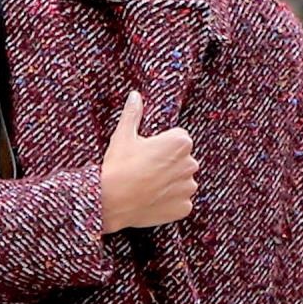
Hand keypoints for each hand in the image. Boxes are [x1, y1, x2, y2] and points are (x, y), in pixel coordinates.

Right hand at [100, 91, 197, 231]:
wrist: (112, 202)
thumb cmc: (119, 166)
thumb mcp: (123, 136)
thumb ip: (133, 114)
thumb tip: (135, 95)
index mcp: (180, 142)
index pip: (178, 138)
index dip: (161, 145)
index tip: (147, 152)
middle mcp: (190, 164)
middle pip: (182, 160)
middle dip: (168, 163)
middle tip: (145, 169)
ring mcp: (188, 188)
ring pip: (182, 181)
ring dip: (170, 183)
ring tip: (147, 185)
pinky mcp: (185, 207)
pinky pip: (180, 201)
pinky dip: (170, 201)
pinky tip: (152, 199)